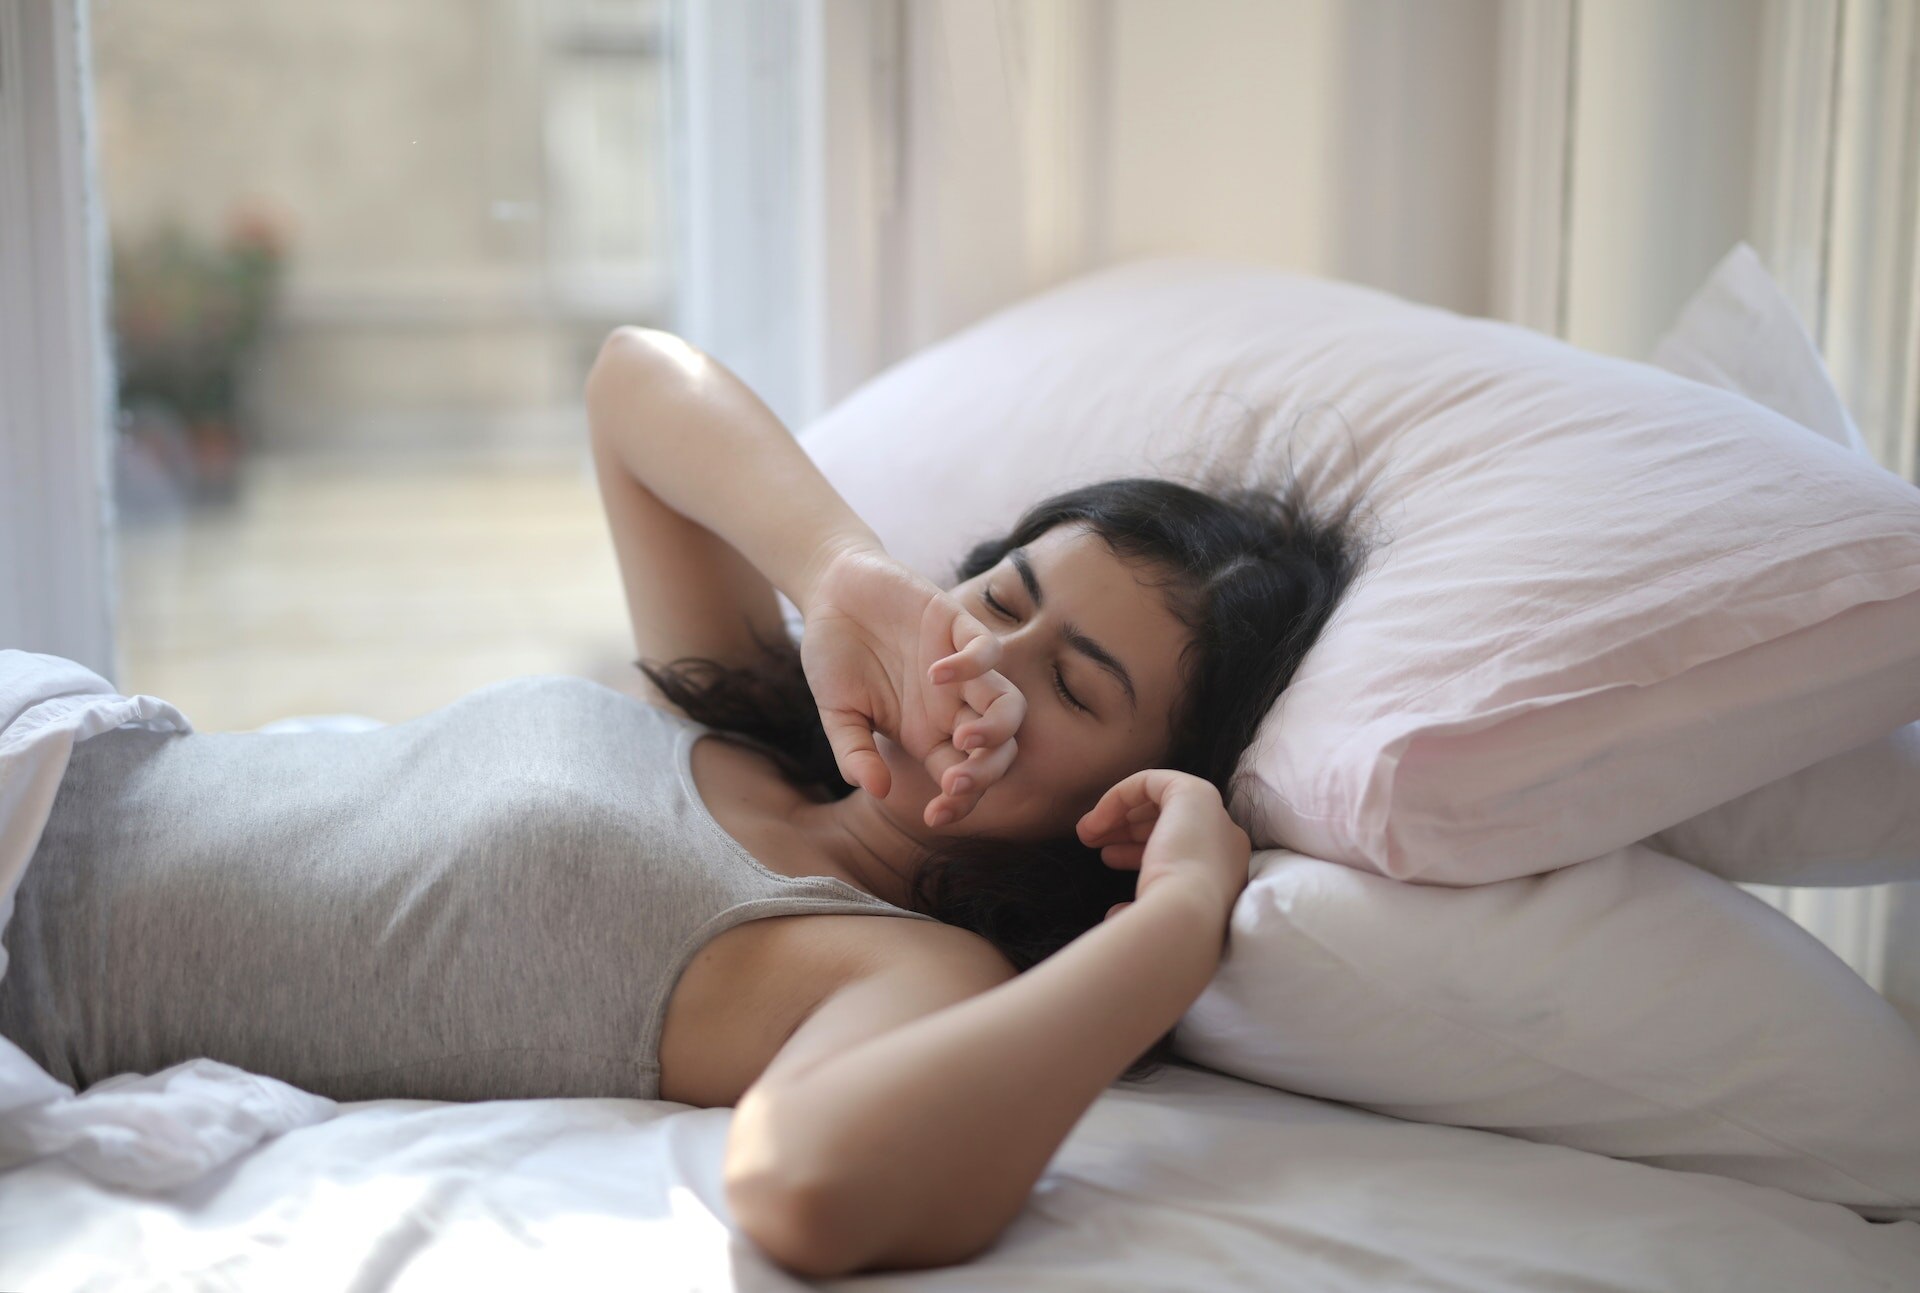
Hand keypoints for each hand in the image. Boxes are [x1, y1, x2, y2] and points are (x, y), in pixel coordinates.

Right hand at [800, 545, 1027, 826]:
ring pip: (1009, 705)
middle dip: (985, 773)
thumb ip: (854, 752)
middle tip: (955, 782)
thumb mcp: (836, 712)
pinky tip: (936, 673)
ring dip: (997, 730)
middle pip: (997, 749)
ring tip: (965, 738)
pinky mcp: (958, 624)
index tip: (936, 815)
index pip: (960, 777)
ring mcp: (962, 667)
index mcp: (926, 733)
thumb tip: (876, 790)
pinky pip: (987, 651)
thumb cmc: (835, 656)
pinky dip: (972, 666)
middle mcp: (953, 706)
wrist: (832, 591)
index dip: (959, 803)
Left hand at [1075, 770, 1251, 924]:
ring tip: (1086, 834)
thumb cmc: (1170, 929)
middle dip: (1127, 830)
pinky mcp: (1196, 793)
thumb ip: (1142, 907)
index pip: (1179, 849)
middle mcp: (1226, 842)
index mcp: (1223, 873)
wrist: (1186, 919)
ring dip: (1119, 814)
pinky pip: (1151, 782)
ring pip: (1160, 801)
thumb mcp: (1155, 916)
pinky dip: (1120, 796)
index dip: (1138, 850)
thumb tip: (1116, 913)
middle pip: (1170, 823)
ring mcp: (1214, 815)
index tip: (1107, 859)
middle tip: (1093, 843)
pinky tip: (1096, 821)